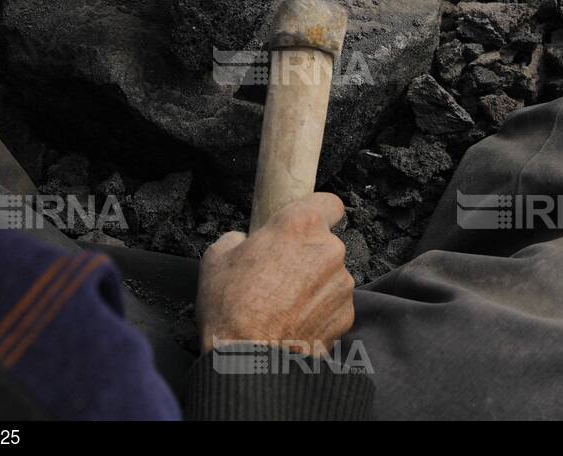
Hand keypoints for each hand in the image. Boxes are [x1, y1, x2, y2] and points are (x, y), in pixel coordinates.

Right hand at [196, 193, 354, 355]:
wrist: (249, 361)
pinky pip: (334, 303)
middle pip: (326, 242)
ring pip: (330, 274)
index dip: (315, 211)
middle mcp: (329, 250)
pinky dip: (319, 310)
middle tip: (277, 271)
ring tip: (282, 302)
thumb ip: (238, 238)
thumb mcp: (216, 257)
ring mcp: (341, 285)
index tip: (303, 223)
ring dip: (313, 283)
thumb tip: (245, 242)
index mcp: (300, 225)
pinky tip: (294, 321)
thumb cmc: (232, 309)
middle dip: (306, 253)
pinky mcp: (346, 315)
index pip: (329, 202)